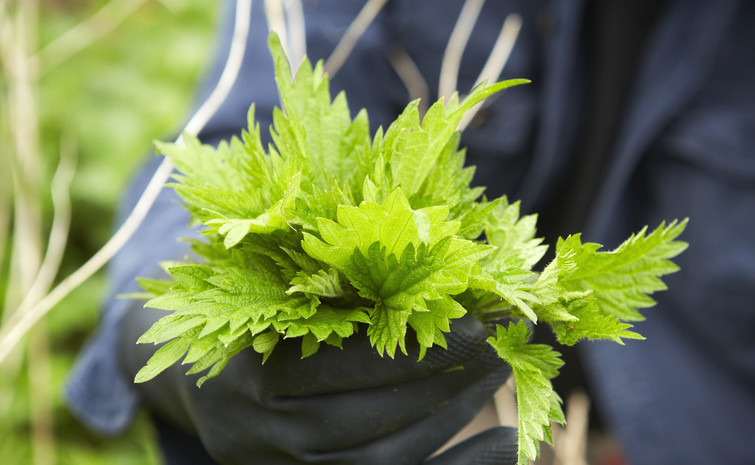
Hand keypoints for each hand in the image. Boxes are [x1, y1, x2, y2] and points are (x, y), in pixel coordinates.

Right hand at [119, 302, 515, 464]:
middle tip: (493, 351)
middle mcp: (260, 433)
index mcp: (248, 372)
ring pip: (380, 460)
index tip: (476, 324)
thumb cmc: (242, 321)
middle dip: (441, 386)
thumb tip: (427, 269)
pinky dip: (443, 459)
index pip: (345, 366)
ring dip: (447, 420)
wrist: (193, 384)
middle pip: (367, 419)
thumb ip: (328, 291)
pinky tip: (494, 443)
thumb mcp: (269, 296)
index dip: (416, 348)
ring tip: (490, 380)